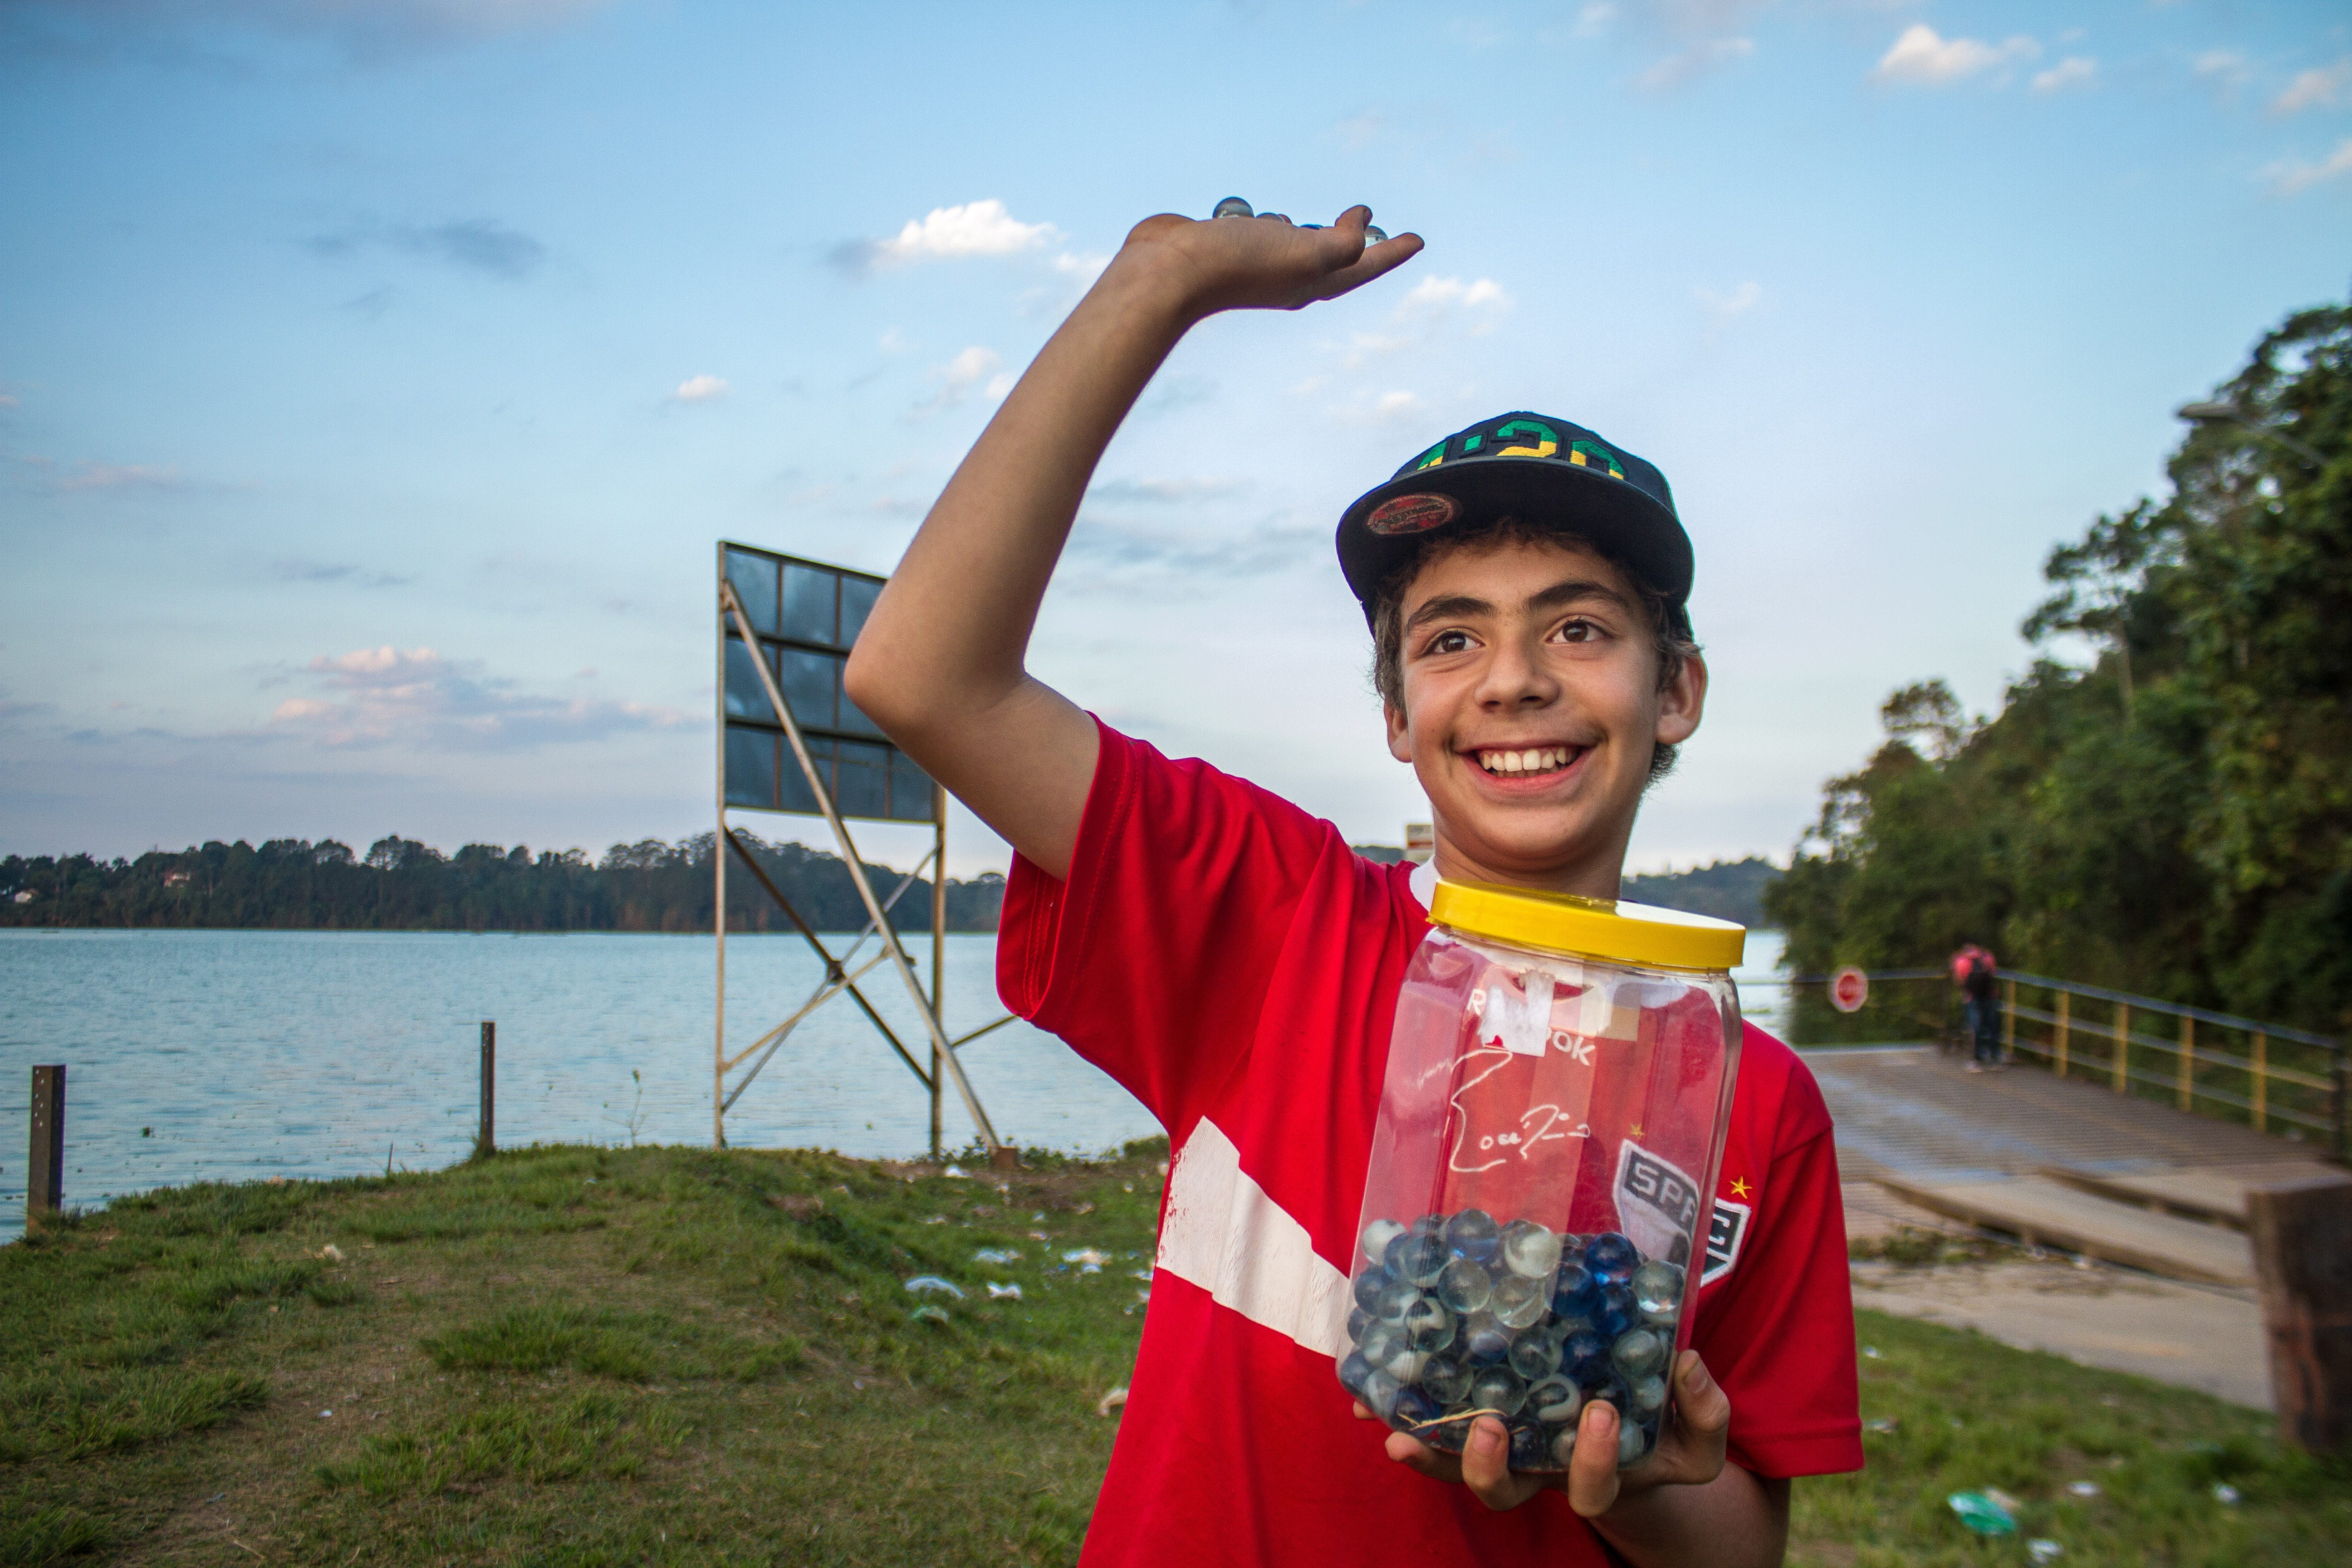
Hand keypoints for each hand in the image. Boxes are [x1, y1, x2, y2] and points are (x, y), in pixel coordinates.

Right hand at [1109, 205, 1421, 319]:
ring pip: (1297, 245)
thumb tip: (1363, 226)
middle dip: (1360, 246)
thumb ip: (1343, 242)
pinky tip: (1270, 217)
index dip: (1393, 252)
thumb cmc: (1237, 264)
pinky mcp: (1229, 247)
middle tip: (1380, 231)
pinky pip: (1263, 233)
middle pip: (1337, 259)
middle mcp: (1288, 276)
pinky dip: (1273, 225)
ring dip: (1314, 233)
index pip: (1365, 265)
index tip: (1418, 240)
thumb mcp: (1304, 252)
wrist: (1168, 272)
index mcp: (1312, 283)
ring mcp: (1257, 263)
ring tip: (1328, 223)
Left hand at [1353, 1349, 1731, 1515]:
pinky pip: (1428, 1429)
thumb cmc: (1658, 1434)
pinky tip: (1366, 1399)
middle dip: (1488, 1467)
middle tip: (1490, 1426)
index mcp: (1590, 1474)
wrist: (1623, 1430)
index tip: (1603, 1414)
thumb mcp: (1695, 1435)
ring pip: (1453, 1469)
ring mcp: (1501, 1449)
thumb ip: (1705, 1410)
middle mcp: (1536, 1470)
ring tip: (1396, 1430)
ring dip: (1425, 1452)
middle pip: (1502, 1492)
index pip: (1591, 1488)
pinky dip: (1398, 1417)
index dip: (1594, 1460)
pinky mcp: (1469, 1422)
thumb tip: (1689, 1363)